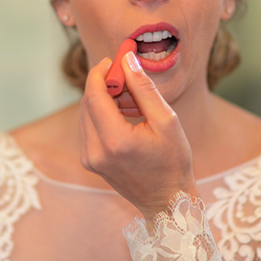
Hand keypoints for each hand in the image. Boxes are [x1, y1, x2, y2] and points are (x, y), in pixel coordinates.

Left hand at [79, 52, 198, 229]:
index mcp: (115, 140)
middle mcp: (96, 151)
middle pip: (88, 102)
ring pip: (87, 113)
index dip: (101, 72)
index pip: (94, 94)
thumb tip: (127, 60)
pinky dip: (103, 115)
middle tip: (127, 77)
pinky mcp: (90, 162)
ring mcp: (90, 158)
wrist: (167, 201)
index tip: (113, 60)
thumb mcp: (167, 120)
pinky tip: (126, 116)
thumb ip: (144, 88)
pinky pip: (89, 127)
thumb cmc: (173, 162)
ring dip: (105, 99)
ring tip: (133, 101)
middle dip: (104, 84)